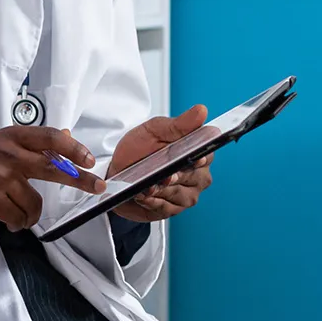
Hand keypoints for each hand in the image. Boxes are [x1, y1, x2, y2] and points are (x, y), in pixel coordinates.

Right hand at [0, 126, 106, 231]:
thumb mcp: (1, 146)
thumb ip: (32, 143)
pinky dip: (18, 222)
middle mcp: (7, 154)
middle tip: (97, 186)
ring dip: (30, 214)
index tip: (88, 160)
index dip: (73, 148)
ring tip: (18, 212)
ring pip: (35, 202)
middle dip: (79, 179)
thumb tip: (66, 135)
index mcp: (11, 136)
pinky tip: (8, 219)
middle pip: (53, 167)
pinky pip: (20, 216)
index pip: (50, 138)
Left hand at [109, 105, 214, 223]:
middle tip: (163, 174)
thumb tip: (201, 111)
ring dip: (162, 190)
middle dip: (176, 176)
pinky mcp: (171, 209)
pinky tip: (143, 195)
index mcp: (197, 152)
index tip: (193, 160)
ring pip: (180, 195)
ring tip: (147, 185)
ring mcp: (185, 194)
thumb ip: (179, 124)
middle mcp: (196, 175)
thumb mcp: (154, 130)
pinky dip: (153, 202)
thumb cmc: (137, 150)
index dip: (198, 159)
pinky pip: (166, 208)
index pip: (206, 156)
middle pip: (193, 178)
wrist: (116, 171)